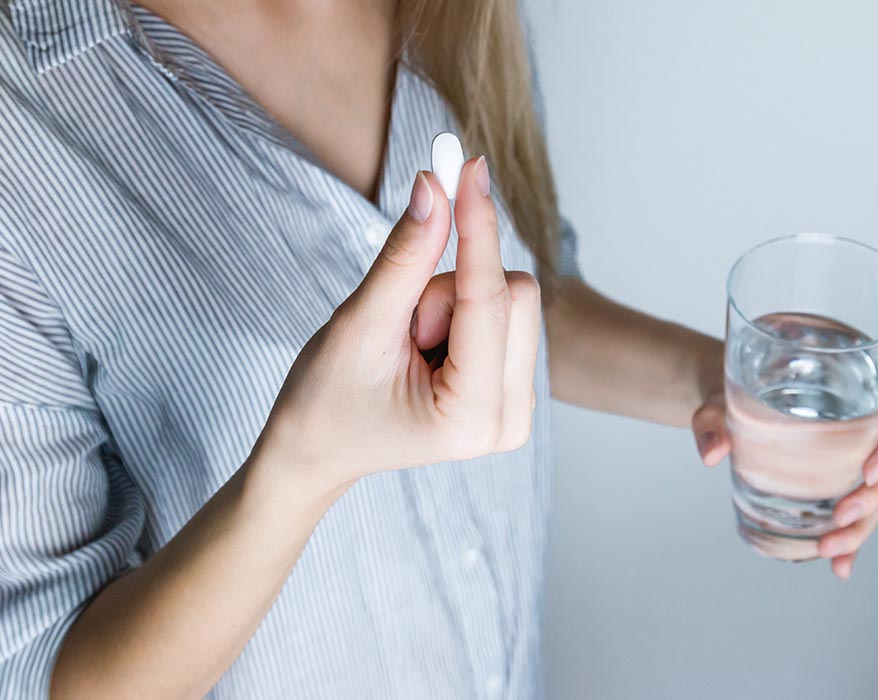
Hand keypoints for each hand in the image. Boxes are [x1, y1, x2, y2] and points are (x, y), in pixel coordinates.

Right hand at [255, 157, 540, 498]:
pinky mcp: (514, 388)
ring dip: (453, 302)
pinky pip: (505, 314)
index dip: (477, 226)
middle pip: (515, 294)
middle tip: (403, 324)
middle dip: (451, 289)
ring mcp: (518, 408)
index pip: (488, 298)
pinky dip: (463, 313)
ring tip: (410, 343)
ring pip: (511, 300)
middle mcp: (510, 420)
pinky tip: (429, 348)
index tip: (469, 166)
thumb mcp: (360, 325)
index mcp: (471, 418)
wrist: (320, 449)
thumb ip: (404, 257)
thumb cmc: (326, 400)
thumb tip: (435, 185)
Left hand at [691, 394, 877, 579]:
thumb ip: (713, 421)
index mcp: (850, 398)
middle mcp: (859, 434)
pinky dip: (849, 544)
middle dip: (870, 499)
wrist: (725, 409)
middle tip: (841, 516)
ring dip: (859, 530)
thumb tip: (712, 452)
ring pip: (873, 501)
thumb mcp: (719, 401)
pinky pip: (851, 518)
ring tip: (829, 549)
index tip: (871, 470)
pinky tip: (840, 566)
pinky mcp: (833, 489)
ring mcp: (848, 465)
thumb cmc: (732, 393)